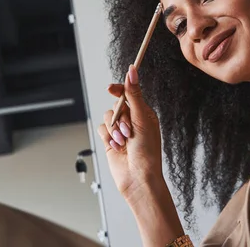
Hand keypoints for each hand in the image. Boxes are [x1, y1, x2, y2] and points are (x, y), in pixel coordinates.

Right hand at [97, 65, 163, 202]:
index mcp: (144, 113)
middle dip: (120, 117)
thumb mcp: (142, 119)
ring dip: (114, 129)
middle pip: (116, 104)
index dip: (119, 89)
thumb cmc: (147, 151)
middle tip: (128, 130)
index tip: (110, 88)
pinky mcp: (110, 141)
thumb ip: (134, 95)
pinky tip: (116, 146)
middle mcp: (132, 120)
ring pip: (108, 117)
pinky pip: (102, 129)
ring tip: (124, 141)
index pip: (129, 93)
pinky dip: (108, 136)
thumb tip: (131, 71)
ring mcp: (120, 130)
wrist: (138, 178)